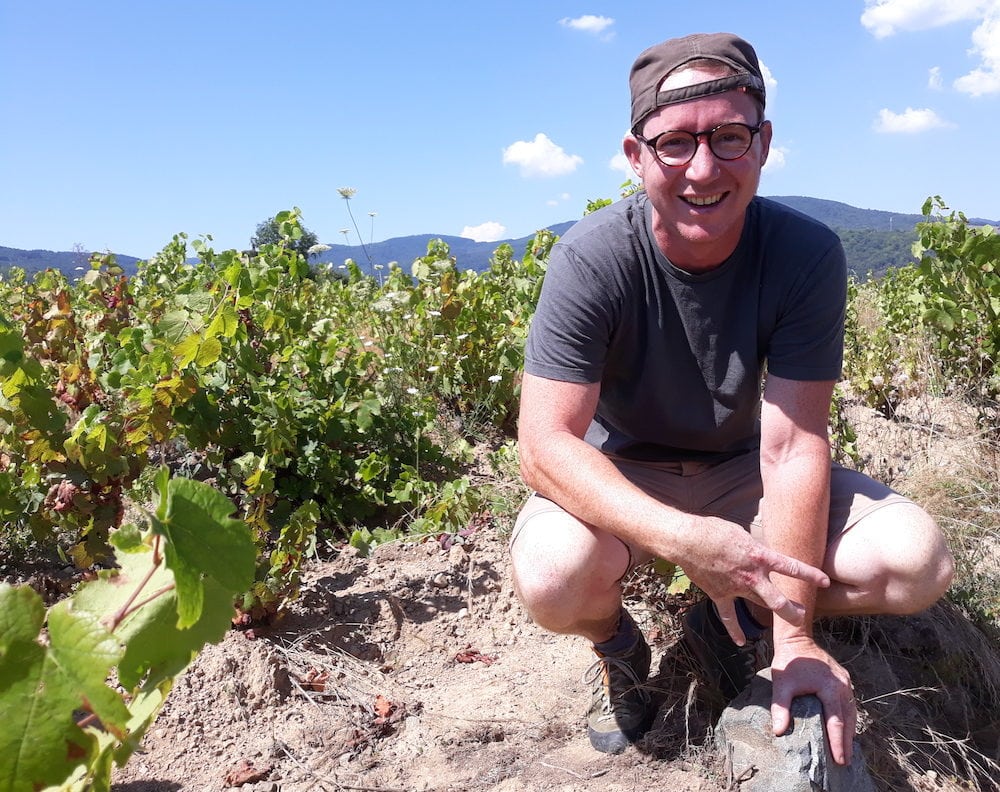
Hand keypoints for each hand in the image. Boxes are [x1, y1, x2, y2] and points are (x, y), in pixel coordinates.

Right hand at [675, 516, 828, 643]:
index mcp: (760, 556)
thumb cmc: (714, 530)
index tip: (824, 581)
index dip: (810, 574)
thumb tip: (760, 554)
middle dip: (793, 609)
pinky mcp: (720, 595)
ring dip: (774, 611)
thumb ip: (754, 548)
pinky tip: (740, 642)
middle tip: (803, 613)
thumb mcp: (742, 534)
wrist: (688, 540)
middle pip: (778, 599)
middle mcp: (752, 576)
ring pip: (760, 605)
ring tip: (789, 619)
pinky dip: (734, 630)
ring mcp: (736, 587)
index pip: (792, 567)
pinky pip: (728, 616)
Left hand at [770, 637, 855, 765]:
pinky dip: (848, 717)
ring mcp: (845, 682)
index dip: (838, 743)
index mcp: (831, 689)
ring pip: (852, 712)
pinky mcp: (843, 679)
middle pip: (849, 720)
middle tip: (845, 762)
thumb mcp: (782, 684)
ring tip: (846, 750)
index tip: (840, 760)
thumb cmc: (788, 661)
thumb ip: (781, 708)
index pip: (837, 722)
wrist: (796, 639)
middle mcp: (843, 686)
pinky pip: (849, 702)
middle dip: (847, 742)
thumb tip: (778, 731)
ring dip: (849, 731)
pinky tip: (844, 728)